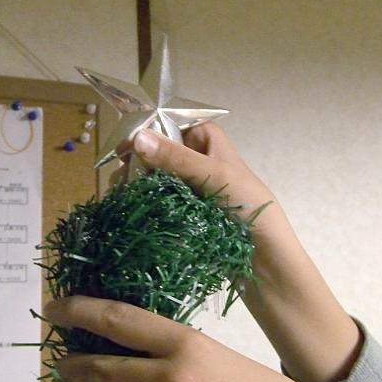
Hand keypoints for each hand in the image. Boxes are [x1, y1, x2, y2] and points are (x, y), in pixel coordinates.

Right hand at [119, 122, 279, 234]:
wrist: (264, 257)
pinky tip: (126, 208)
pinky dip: (143, 203)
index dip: (147, 132)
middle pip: (158, 152)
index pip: (171, 124)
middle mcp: (197, 159)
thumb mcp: (214, 176)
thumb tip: (138, 138)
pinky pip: (158, 201)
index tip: (124, 147)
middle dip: (137, 163)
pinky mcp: (184, 212)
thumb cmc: (249, 207)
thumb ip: (177, 158)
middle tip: (118, 177)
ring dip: (136, 184)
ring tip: (118, 195)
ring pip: (155, 178)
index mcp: (208, 141)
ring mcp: (189, 187)